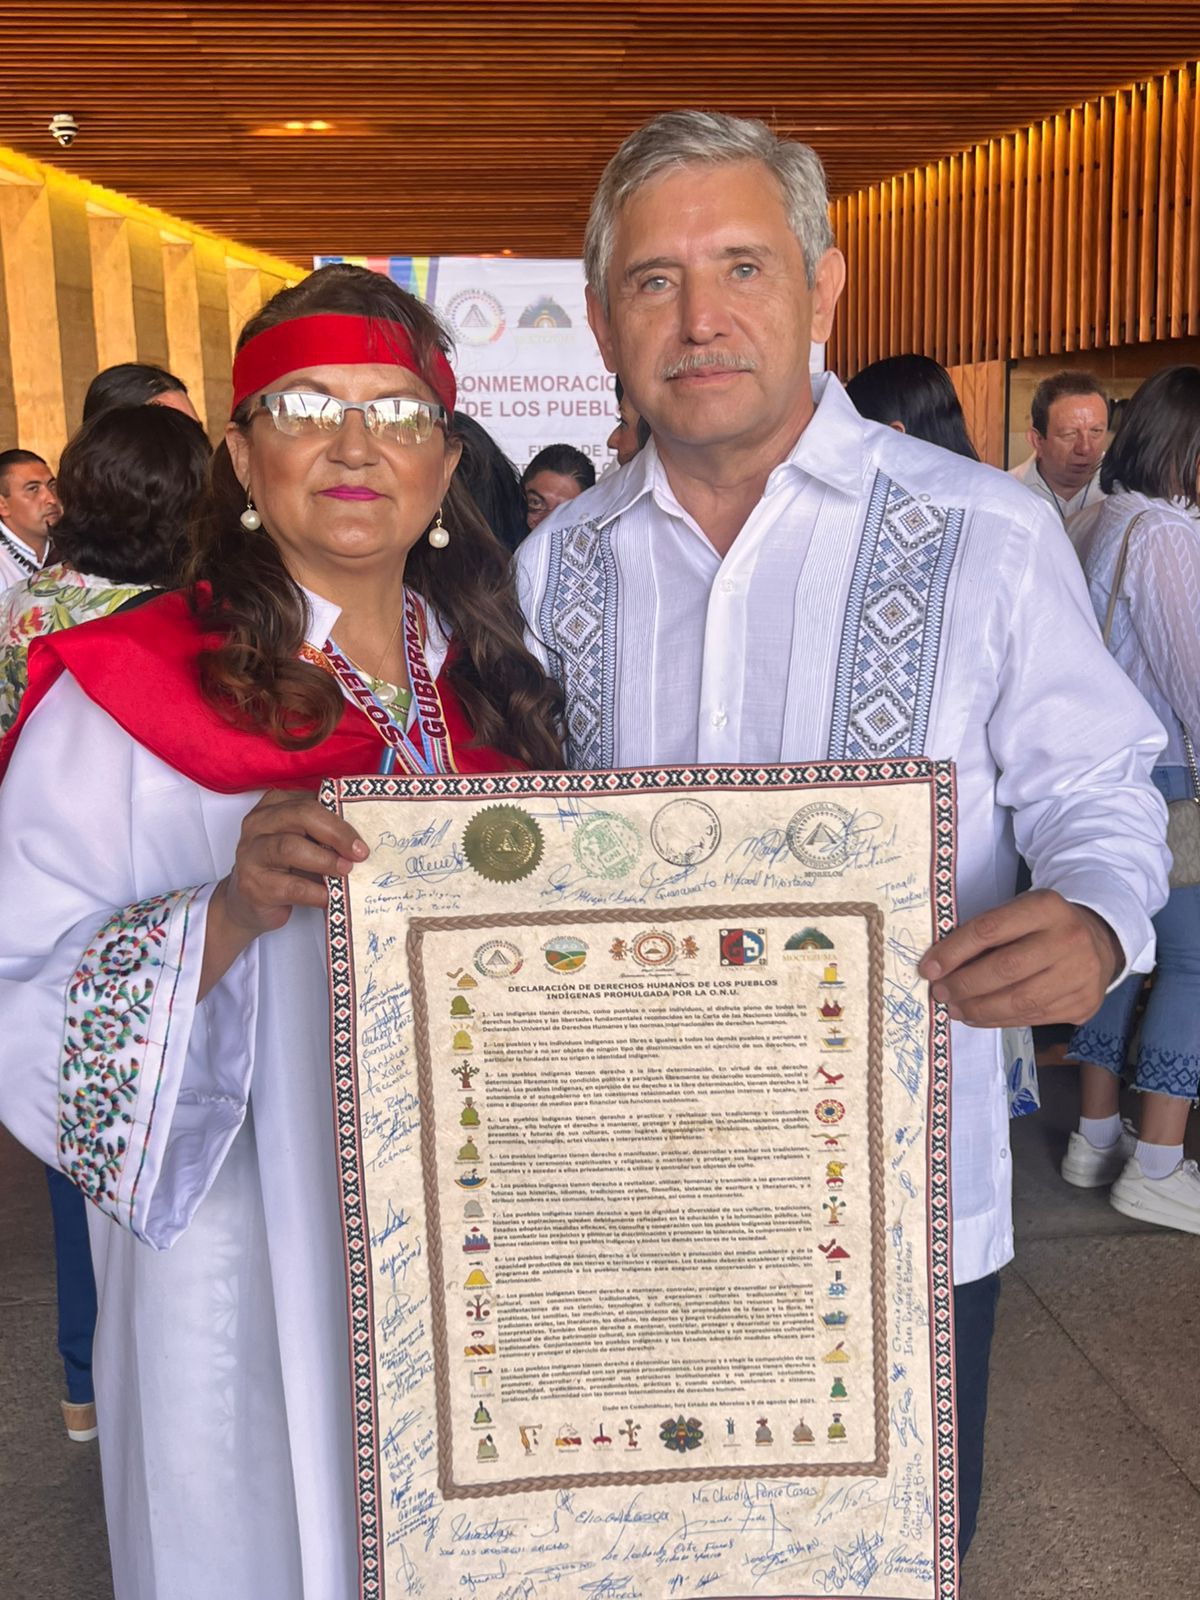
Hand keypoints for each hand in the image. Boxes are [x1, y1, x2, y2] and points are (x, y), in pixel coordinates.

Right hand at [200, 790, 367, 999]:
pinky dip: (316, 892)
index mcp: (274, 805)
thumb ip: (324, 834)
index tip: (363, 839)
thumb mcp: (303, 843)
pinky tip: (330, 897)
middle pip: (301, 815)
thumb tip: (362, 840)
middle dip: (337, 833)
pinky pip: (291, 886)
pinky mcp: (252, 884)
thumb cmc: (283, 867)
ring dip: (326, 860)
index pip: (311, 801)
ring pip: (291, 847)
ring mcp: (251, 853)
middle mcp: (257, 823)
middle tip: (360, 853)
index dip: (341, 818)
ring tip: (346, 871)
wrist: (248, 903)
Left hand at [917, 889, 1123, 1027]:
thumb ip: (987, 932)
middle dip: (964, 985)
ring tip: (954, 1009)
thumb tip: (941, 966)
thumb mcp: (1019, 912)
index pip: (989, 930)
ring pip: (1019, 1001)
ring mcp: (1081, 974)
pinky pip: (1033, 1017)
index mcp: (1046, 907)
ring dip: (978, 1009)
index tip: (929, 968)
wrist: (1099, 940)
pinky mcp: (1084, 1003)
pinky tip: (979, 1017)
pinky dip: (999, 1020)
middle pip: (1004, 969)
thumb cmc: (1043, 925)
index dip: (954, 952)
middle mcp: (1068, 939)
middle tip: (939, 992)